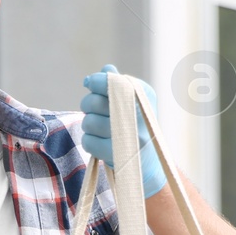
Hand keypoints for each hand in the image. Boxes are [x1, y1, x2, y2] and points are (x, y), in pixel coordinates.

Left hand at [79, 64, 165, 197]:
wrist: (148, 165)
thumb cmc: (136, 128)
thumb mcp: (132, 104)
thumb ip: (118, 86)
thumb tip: (106, 69)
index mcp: (144, 95)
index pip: (112, 81)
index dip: (95, 81)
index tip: (89, 83)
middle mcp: (140, 113)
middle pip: (95, 102)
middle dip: (87, 105)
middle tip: (92, 111)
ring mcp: (130, 134)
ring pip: (89, 122)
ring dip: (89, 126)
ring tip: (101, 130)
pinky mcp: (119, 153)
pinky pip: (89, 141)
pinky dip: (90, 142)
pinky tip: (100, 144)